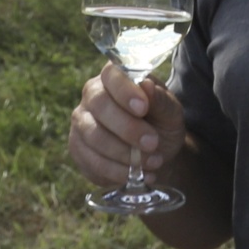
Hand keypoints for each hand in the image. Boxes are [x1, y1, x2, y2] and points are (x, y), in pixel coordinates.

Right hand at [68, 63, 183, 188]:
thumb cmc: (161, 124)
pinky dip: (117, 171)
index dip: (125, 91)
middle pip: (100, 106)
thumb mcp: (171, 112)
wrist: (155, 153)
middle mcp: (92, 95)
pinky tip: (137, 174)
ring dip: (125, 153)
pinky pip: (92, 161)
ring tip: (152, 162)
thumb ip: (160, 99)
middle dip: (128, 128)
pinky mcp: (78, 149)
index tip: (143, 108)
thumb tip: (146, 85)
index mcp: (114, 77)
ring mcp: (81, 122)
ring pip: (94, 136)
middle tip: (153, 143)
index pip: (111, 75)